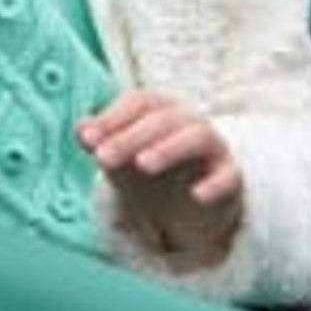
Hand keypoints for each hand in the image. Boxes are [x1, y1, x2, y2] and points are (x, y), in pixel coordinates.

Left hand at [79, 89, 244, 270]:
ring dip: (169, 148)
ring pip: (197, 137)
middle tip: (103, 158)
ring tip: (143, 165)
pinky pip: (228, 176)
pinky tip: (197, 195)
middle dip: (130, 137)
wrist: (187, 208)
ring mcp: (212, 148)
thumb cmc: (149, 172)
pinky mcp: (229, 177)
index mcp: (162, 111)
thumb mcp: (119, 158)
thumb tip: (80, 128)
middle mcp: (189, 122)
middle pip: (163, 119)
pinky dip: (214, 184)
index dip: (114, 117)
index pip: (140, 102)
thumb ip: (99, 141)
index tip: (88, 139)